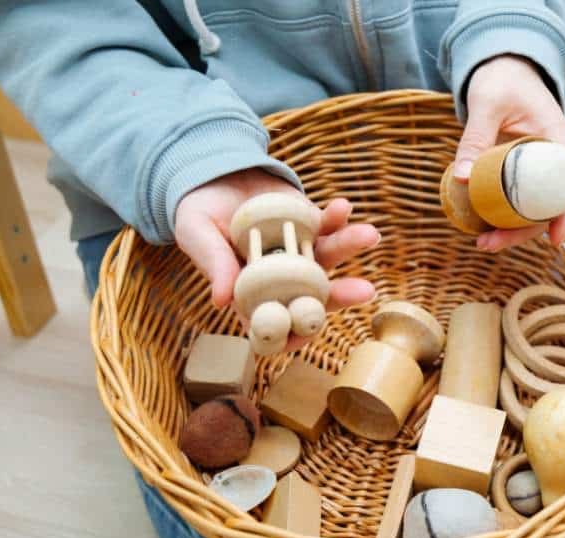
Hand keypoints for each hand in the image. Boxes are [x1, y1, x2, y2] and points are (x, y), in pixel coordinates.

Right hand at [175, 168, 378, 347]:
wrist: (214, 177)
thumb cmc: (199, 213)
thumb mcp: (197, 235)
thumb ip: (213, 264)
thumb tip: (222, 301)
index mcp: (252, 294)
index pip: (276, 324)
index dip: (292, 335)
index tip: (306, 334)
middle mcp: (283, 279)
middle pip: (314, 296)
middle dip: (340, 295)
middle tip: (364, 290)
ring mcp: (301, 252)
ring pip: (329, 258)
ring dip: (349, 248)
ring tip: (368, 235)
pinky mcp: (310, 225)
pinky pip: (328, 224)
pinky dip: (337, 217)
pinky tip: (343, 206)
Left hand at [454, 54, 564, 251]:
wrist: (503, 68)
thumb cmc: (500, 80)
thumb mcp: (486, 105)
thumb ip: (475, 139)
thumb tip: (460, 179)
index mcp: (557, 140)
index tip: (555, 240)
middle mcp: (553, 158)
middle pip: (549, 204)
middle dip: (524, 232)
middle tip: (490, 245)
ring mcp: (538, 166)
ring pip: (533, 207)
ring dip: (512, 229)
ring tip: (482, 244)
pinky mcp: (521, 170)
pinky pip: (518, 199)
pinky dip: (504, 215)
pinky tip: (483, 228)